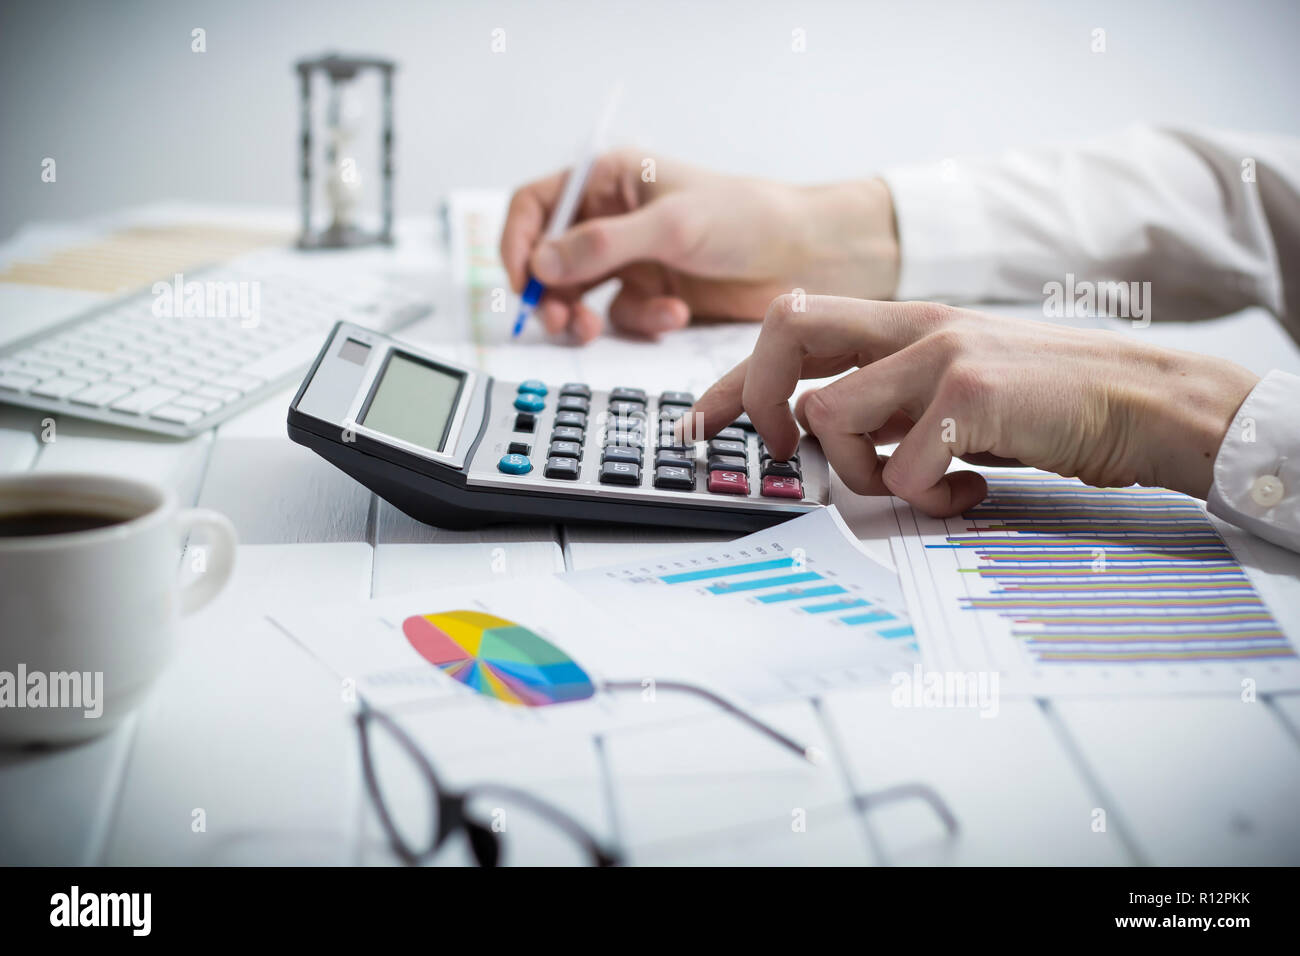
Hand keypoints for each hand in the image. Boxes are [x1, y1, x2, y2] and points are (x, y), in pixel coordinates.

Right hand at [499, 149, 898, 342]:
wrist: (805, 255)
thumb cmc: (747, 218)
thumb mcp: (670, 226)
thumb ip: (602, 245)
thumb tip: (540, 264)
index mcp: (609, 179)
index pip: (536, 206)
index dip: (518, 242)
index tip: (522, 281)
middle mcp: (613, 218)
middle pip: (548, 258)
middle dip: (548, 293)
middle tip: (556, 322)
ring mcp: (632, 259)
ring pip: (579, 295)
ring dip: (582, 317)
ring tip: (591, 330)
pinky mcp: (653, 293)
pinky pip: (621, 317)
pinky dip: (640, 323)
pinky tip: (672, 316)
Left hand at [688, 295, 1259, 515]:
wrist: (1149, 402)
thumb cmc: (1053, 403)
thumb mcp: (958, 389)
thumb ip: (893, 401)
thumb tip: (825, 438)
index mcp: (908, 322)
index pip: (794, 326)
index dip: (737, 378)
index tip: (705, 422)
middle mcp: (916, 325)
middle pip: (786, 330)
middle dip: (759, 400)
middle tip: (784, 451)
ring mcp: (941, 354)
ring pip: (830, 416)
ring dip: (861, 473)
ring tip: (924, 483)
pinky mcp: (972, 394)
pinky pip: (899, 468)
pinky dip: (926, 499)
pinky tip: (969, 491)